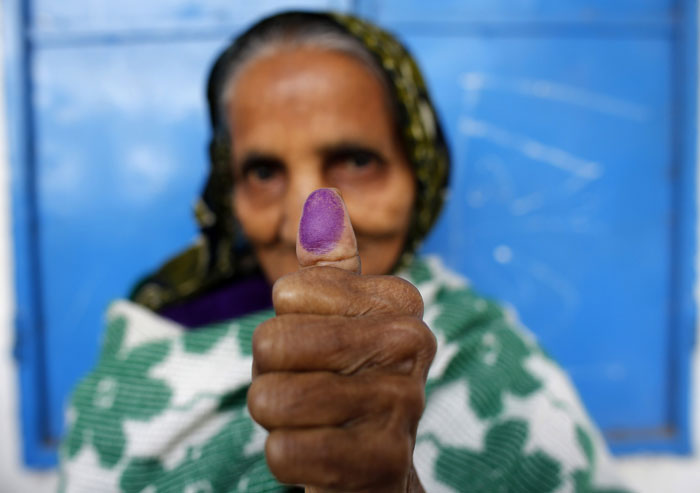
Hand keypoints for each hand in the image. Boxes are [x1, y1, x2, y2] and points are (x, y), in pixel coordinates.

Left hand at [248, 189, 435, 491]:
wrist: (374, 466)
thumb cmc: (345, 382)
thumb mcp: (337, 319)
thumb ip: (330, 265)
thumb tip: (322, 197)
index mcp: (398, 301)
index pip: (288, 294)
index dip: (285, 327)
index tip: (317, 349)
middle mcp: (411, 345)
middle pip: (273, 343)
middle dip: (271, 374)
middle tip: (307, 388)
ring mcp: (401, 406)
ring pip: (272, 400)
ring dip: (277, 418)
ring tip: (315, 421)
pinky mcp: (380, 464)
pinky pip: (284, 452)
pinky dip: (288, 457)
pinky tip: (321, 455)